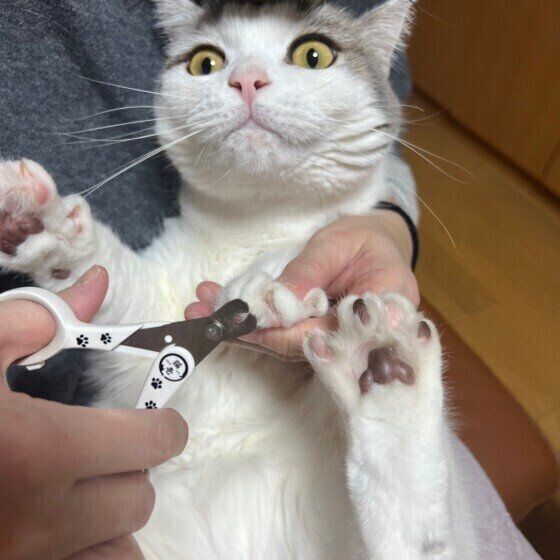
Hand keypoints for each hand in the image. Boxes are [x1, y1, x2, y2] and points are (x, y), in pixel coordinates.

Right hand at [0, 267, 188, 559]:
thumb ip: (31, 319)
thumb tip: (94, 287)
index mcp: (42, 451)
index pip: (152, 443)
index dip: (165, 425)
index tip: (157, 417)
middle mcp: (43, 518)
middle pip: (138, 498)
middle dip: (134, 467)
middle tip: (107, 445)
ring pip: (119, 544)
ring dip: (114, 512)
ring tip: (85, 483)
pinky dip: (92, 549)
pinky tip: (64, 518)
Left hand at [186, 211, 418, 359]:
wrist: (375, 246)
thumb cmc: (364, 240)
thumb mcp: (338, 244)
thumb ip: (311, 271)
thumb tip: (278, 302)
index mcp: (378, 315)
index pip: (324, 336)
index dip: (278, 333)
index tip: (237, 321)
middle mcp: (355, 338)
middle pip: (296, 346)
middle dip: (246, 332)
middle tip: (202, 316)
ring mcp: (330, 339)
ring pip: (281, 343)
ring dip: (238, 327)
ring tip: (198, 308)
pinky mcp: (312, 333)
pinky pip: (280, 333)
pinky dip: (247, 321)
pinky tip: (214, 307)